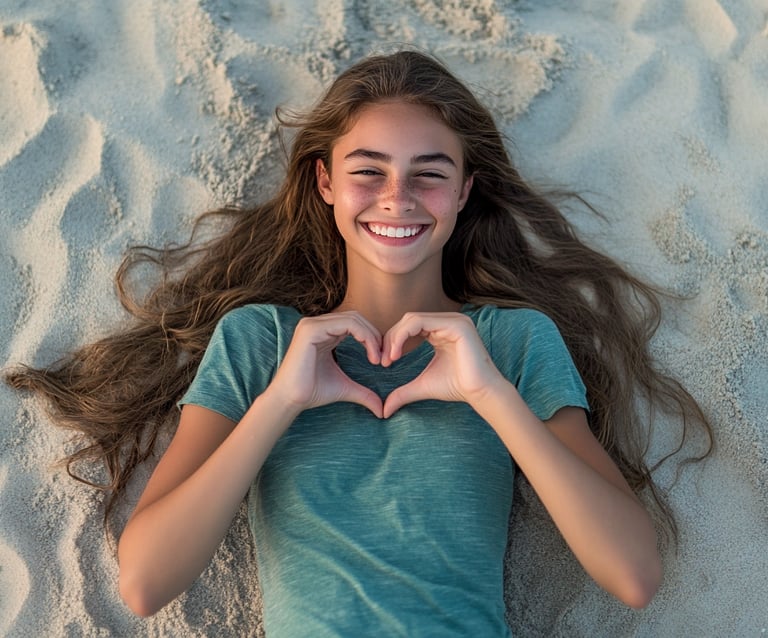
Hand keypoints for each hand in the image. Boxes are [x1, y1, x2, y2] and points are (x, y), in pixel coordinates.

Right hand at [267, 312, 383, 417]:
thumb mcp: (345, 388)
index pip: (354, 323)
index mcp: (323, 332)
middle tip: (383, 359)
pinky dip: (364, 337)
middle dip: (374, 336)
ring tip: (377, 359)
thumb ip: (364, 393)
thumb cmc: (312, 392)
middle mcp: (317, 324)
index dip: (372, 338)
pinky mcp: (311, 329)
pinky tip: (371, 356)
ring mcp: (312, 324)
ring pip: (354, 319)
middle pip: (356, 318)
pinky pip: (347, 324)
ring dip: (372, 337)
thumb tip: (382, 411)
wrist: (291, 400)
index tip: (382, 360)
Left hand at [381, 312, 505, 417]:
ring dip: (395, 338)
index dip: (393, 341)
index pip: (410, 326)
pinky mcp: (456, 324)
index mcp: (442, 330)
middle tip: (383, 361)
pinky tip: (397, 354)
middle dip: (391, 339)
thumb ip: (403, 393)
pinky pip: (419, 322)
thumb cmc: (456, 387)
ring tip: (389, 359)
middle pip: (408, 320)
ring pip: (412, 319)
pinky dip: (403, 336)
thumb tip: (384, 411)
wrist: (480, 393)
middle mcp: (448, 321)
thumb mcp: (422, 386)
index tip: (384, 362)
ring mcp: (454, 320)